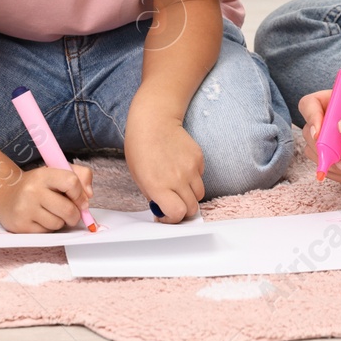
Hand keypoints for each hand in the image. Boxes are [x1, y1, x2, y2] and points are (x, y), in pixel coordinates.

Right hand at [0, 163, 92, 232]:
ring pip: (58, 223)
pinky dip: (49, 228)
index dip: (81, 194)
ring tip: (52, 213)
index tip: (82, 200)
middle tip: (72, 213)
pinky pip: (47, 232)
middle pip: (68, 209)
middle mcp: (33, 191)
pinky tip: (41, 219)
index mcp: (44, 175)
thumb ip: (80, 176)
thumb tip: (88, 196)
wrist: (5, 194)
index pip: (71, 182)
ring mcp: (25, 209)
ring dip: (61, 221)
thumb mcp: (56, 172)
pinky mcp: (21, 226)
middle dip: (75, 214)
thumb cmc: (37, 184)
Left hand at [125, 106, 204, 221]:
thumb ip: (153, 195)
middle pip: (192, 208)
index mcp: (158, 186)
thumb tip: (164, 209)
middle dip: (183, 210)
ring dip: (190, 195)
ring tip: (178, 185)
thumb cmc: (140, 148)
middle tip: (174, 202)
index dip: (173, 218)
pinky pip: (201, 177)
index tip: (166, 214)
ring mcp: (191, 168)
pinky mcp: (199, 158)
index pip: (177, 214)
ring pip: (199, 194)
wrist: (154, 121)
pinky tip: (181, 168)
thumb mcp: (139, 177)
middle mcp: (177, 179)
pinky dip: (194, 178)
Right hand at [300, 89, 340, 183]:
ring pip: (315, 153)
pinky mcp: (340, 160)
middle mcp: (336, 120)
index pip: (313, 103)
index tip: (321, 134)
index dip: (311, 116)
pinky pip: (327, 169)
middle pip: (310, 132)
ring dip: (333, 165)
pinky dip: (340, 175)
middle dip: (324, 149)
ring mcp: (336, 141)